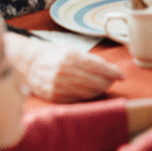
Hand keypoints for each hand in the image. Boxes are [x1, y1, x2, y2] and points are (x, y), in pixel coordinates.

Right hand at [5, 33, 123, 102]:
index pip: (98, 66)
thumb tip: (111, 70)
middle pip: (95, 81)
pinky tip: (91, 93)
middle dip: (108, 82)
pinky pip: (77, 99)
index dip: (112, 72)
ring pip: (87, 92)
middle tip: (113, 81)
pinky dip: (87, 97)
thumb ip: (90, 60)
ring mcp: (58, 85)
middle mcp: (64, 71)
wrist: (29, 63)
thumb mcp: (71, 51)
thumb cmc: (54, 55)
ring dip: (99, 90)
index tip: (122, 76)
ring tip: (104, 86)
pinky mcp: (54, 96)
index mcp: (70, 57)